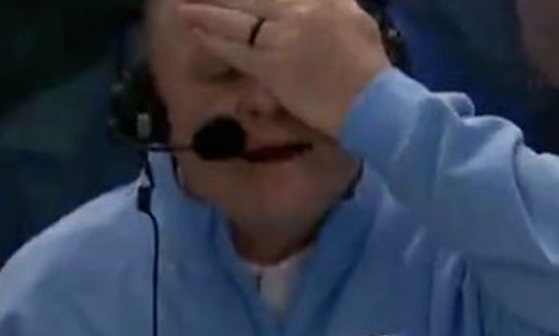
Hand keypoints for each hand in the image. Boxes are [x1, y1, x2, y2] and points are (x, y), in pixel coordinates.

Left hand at [177, 0, 391, 137]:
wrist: (373, 102)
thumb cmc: (370, 70)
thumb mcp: (358, 23)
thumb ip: (335, 5)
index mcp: (325, 0)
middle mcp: (301, 12)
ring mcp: (285, 37)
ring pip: (238, 19)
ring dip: (208, 11)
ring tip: (184, 6)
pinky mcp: (273, 66)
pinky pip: (236, 49)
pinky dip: (214, 39)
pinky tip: (197, 31)